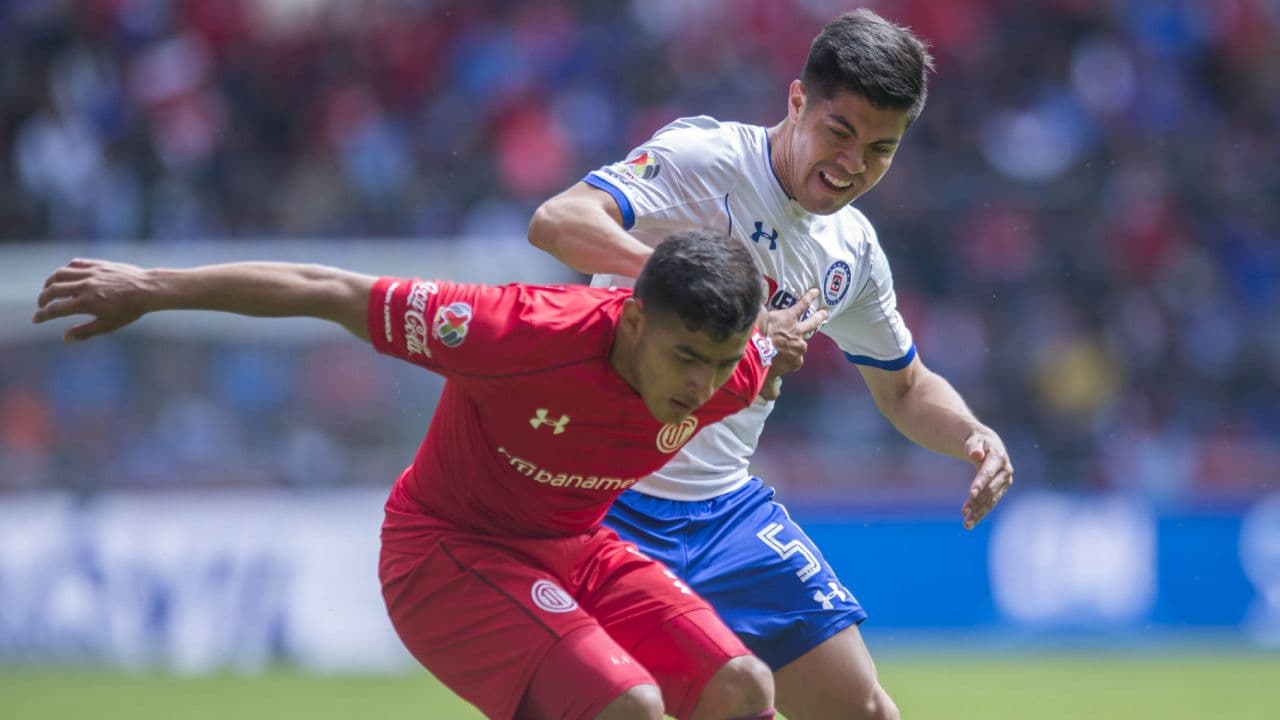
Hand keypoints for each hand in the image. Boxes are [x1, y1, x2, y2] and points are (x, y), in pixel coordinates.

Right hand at [32, 258, 152, 341]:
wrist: (148, 289)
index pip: (55, 309)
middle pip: (52, 290)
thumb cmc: (130, 310)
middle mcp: (84, 286)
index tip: (35, 319)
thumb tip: (65, 338)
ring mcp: (90, 273)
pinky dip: (66, 270)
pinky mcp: (98, 264)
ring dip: (50, 282)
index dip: (42, 315)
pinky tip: (66, 276)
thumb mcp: (109, 325)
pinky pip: (75, 264)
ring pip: (60, 273)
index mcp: (85, 303)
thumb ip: (85, 331)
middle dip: (42, 299)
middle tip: (42, 306)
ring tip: (49, 290)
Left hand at [759, 289, 827, 400]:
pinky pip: (802, 305)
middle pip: (803, 343)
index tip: (779, 357)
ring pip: (811, 323)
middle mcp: (799, 346)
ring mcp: (796, 330)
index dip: (787, 359)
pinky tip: (814, 291)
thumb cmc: (760, 365)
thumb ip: (772, 391)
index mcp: (795, 361)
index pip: (795, 360)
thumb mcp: (766, 383)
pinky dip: (808, 298)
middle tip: (800, 338)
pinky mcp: (790, 316)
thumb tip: (774, 397)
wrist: (753, 348)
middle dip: (800, 341)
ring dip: (818, 317)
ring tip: (824, 312)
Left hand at [961, 429, 1013, 529]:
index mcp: (998, 457)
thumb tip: (976, 455)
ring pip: (991, 500)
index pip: (987, 472)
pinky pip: (990, 503)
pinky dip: (980, 513)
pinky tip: (970, 523)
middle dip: (977, 501)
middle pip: (990, 489)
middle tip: (964, 512)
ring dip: (979, 512)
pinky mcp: (1000, 490)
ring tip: (966, 524)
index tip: (970, 494)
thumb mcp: (973, 440)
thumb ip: (973, 447)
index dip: (979, 483)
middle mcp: (1005, 471)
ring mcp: (1004, 482)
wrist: (988, 444)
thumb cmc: (977, 442)